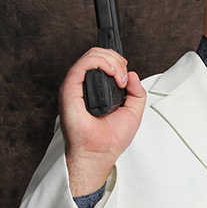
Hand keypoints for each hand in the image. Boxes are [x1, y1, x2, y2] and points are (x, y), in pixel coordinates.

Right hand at [59, 47, 145, 195]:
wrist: (100, 153)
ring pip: (90, 56)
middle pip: (97, 54)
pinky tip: (112, 72)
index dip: (117, 60)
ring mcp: (75, 87)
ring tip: (120, 76)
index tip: (126, 74)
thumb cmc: (111, 139)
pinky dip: (99, 62)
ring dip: (111, 60)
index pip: (102, 61)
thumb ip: (137, 92)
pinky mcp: (69, 90)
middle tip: (124, 77)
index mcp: (95, 90)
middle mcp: (83, 86)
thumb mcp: (134, 111)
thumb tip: (133, 74)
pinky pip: (81, 65)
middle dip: (116, 59)